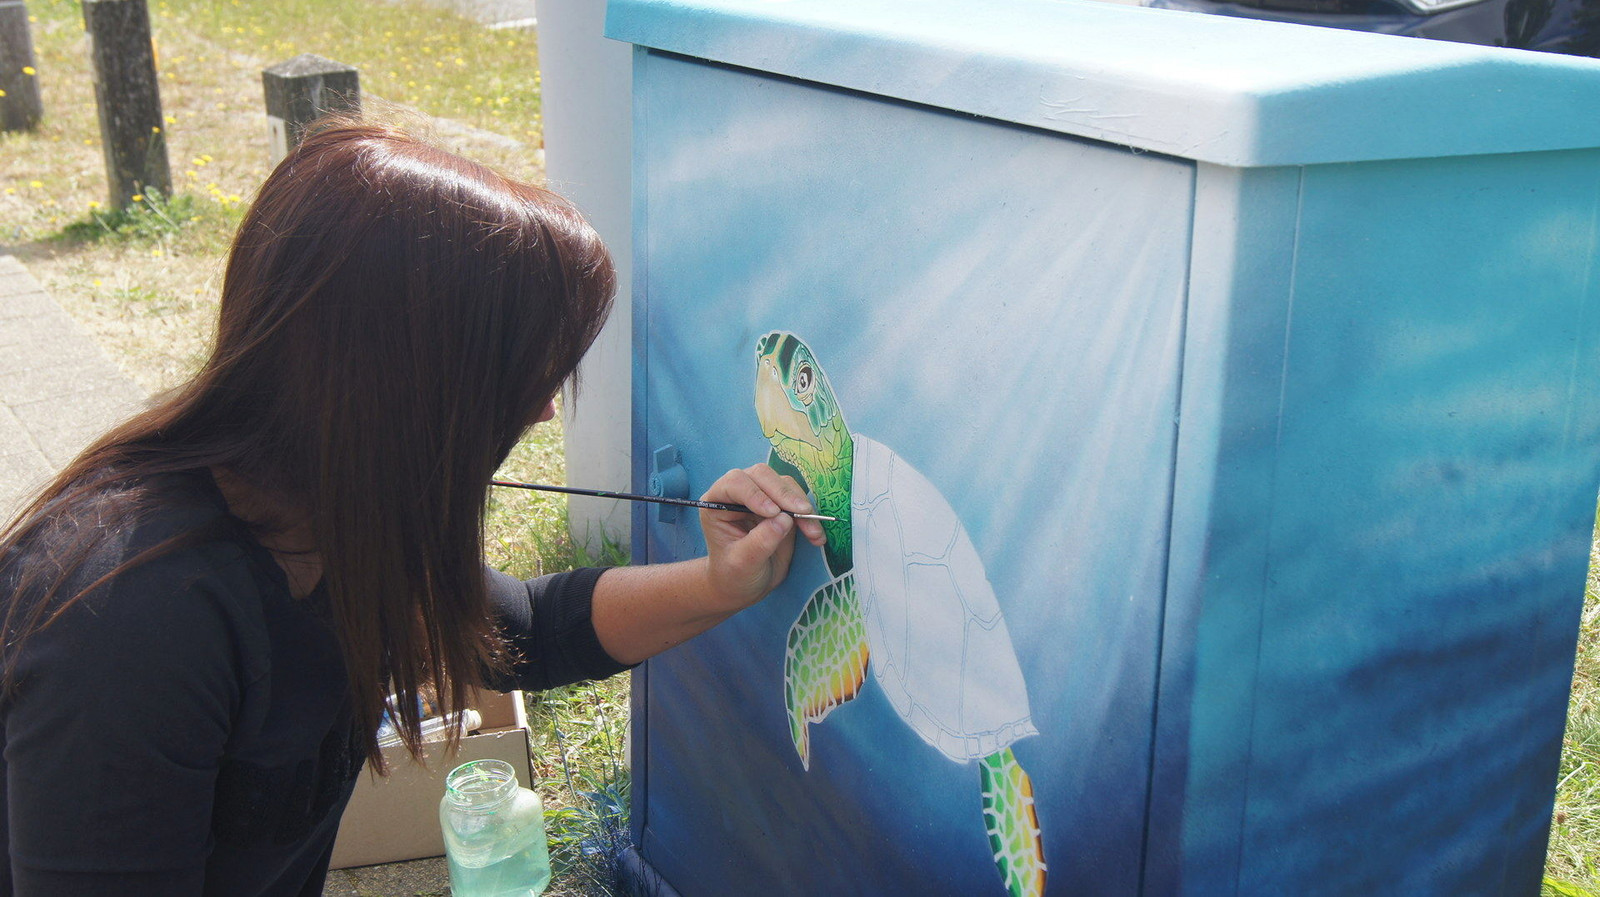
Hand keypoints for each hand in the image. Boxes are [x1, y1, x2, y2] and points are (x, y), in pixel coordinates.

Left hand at [699, 464, 827, 612]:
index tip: (773, 513)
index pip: (735, 483)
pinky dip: (810, 515)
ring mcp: (761, 496)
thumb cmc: (734, 574)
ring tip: (813, 532)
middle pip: (762, 475)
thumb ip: (760, 541)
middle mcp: (738, 493)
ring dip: (801, 505)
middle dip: (783, 493)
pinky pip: (798, 499)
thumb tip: (785, 519)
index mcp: (718, 503)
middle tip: (803, 512)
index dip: (755, 493)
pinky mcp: (781, 504)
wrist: (746, 584)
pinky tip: (816, 535)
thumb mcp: (742, 563)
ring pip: (783, 483)